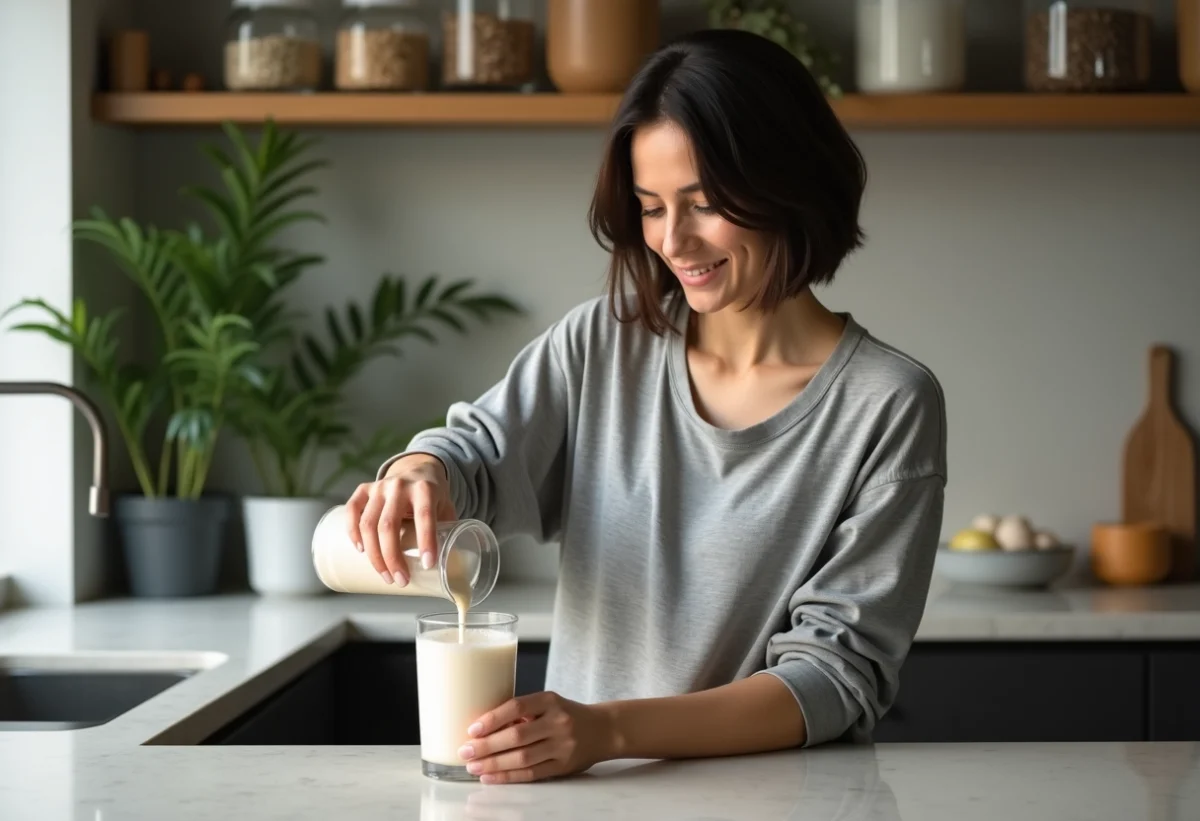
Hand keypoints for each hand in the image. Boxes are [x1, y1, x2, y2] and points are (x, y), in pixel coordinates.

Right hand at [344, 453, 454, 585]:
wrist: (417, 469)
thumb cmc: (433, 496)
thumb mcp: (446, 507)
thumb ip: (449, 531)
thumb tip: (453, 565)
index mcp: (425, 489)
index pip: (424, 516)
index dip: (426, 541)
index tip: (427, 565)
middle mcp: (400, 485)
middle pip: (389, 525)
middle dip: (393, 558)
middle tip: (401, 580)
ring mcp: (379, 486)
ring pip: (368, 523)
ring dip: (374, 555)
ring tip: (385, 575)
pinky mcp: (365, 489)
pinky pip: (352, 510)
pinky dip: (352, 531)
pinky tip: (360, 550)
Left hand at [458, 691, 616, 784]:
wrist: (603, 730)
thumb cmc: (567, 715)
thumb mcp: (549, 704)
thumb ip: (523, 712)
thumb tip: (485, 727)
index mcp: (550, 701)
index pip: (517, 707)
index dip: (493, 719)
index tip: (472, 729)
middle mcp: (558, 722)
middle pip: (517, 736)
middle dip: (487, 746)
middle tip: (465, 751)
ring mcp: (562, 746)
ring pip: (522, 757)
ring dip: (494, 763)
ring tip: (473, 766)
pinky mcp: (563, 766)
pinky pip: (531, 773)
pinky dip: (508, 776)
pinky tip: (490, 776)